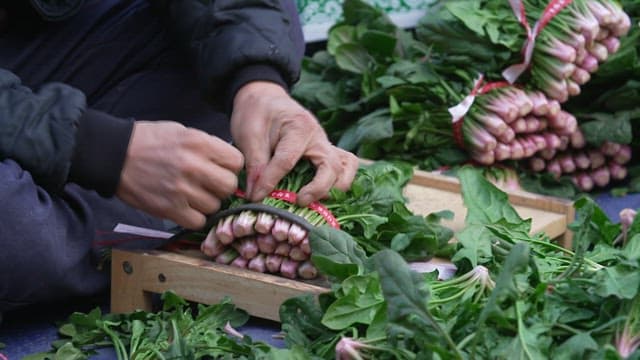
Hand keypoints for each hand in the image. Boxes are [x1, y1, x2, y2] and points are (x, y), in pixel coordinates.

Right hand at [116, 121, 243, 228]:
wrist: (114, 155)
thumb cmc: (149, 141)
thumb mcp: (182, 132)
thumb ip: (207, 147)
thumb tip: (229, 164)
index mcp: (199, 143)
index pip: (237, 162)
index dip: (231, 167)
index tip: (221, 168)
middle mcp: (194, 167)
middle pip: (229, 186)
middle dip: (222, 186)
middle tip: (209, 184)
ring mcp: (182, 190)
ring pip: (215, 206)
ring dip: (207, 203)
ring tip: (192, 194)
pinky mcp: (170, 209)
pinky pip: (198, 221)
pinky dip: (194, 217)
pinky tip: (185, 207)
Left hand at [230, 81, 358, 205]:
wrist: (265, 99)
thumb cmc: (257, 114)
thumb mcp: (249, 135)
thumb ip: (255, 164)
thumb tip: (256, 195)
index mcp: (299, 127)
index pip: (287, 161)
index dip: (270, 182)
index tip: (255, 197)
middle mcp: (319, 136)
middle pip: (330, 167)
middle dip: (317, 189)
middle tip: (297, 202)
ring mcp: (327, 144)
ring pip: (345, 168)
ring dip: (334, 188)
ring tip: (314, 201)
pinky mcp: (327, 152)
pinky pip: (346, 166)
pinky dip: (340, 181)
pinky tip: (324, 195)